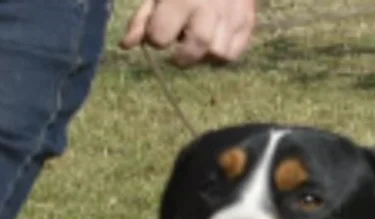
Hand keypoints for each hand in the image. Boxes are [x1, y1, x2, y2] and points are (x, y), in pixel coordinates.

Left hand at [120, 0, 256, 67]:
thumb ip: (143, 18)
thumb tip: (126, 46)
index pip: (160, 37)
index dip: (156, 36)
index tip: (159, 29)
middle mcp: (210, 6)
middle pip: (197, 47)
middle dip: (183, 56)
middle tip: (180, 45)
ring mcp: (233, 13)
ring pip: (219, 54)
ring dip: (205, 54)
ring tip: (199, 37)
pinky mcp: (248, 20)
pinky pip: (234, 53)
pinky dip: (222, 53)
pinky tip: (214, 38)